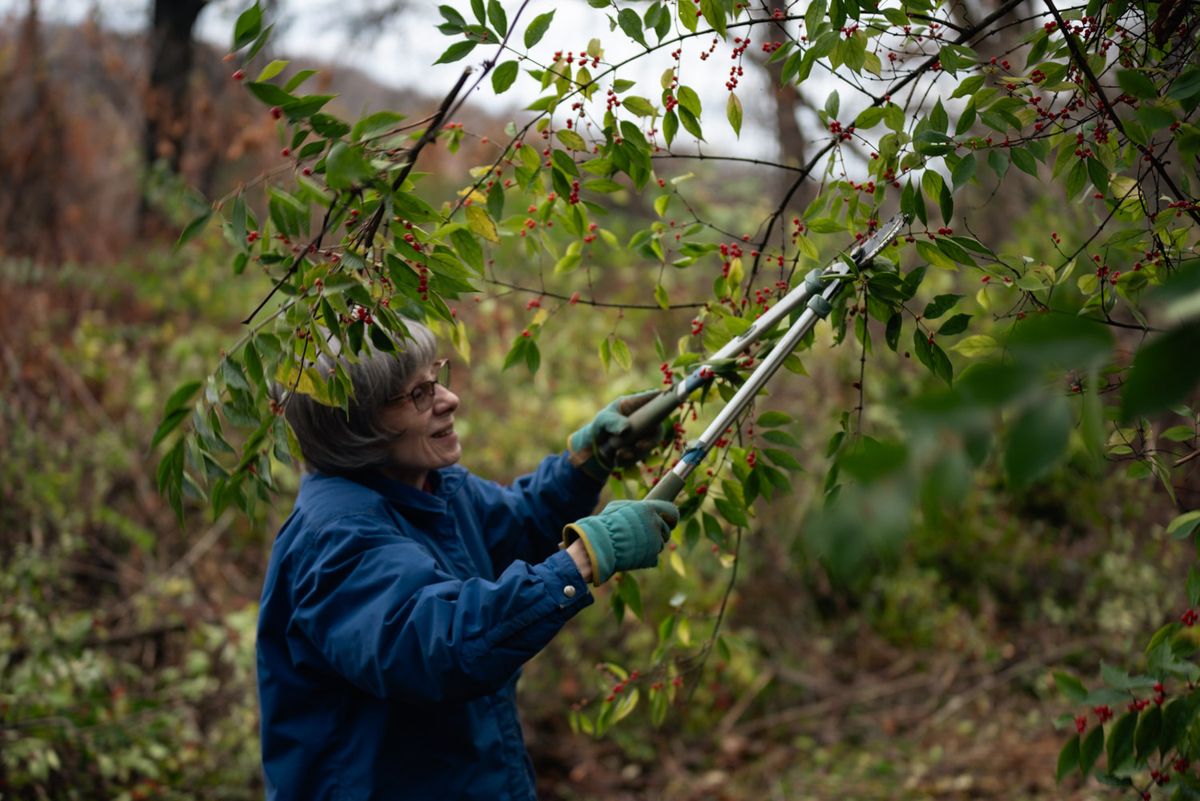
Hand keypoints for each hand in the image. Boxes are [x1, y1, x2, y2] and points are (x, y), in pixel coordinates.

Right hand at [561, 500, 678, 585]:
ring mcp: (655, 541)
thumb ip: (634, 508)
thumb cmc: (605, 524)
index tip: (670, 521)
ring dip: (651, 546)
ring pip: (660, 545)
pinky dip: (645, 557)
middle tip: (645, 536)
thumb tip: (642, 508)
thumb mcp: (617, 507)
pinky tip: (632, 555)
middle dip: (659, 533)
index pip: (671, 510)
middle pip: (666, 530)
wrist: (599, 544)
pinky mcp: (651, 557)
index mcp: (649, 508)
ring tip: (634, 546)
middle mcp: (655, 524)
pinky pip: (653, 557)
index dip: (672, 517)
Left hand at [568, 390, 663, 480]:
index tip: (667, 405)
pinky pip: (642, 455)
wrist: (595, 448)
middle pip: (659, 425)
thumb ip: (613, 422)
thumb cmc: (600, 427)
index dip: (664, 400)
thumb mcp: (603, 421)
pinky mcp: (643, 448)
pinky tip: (617, 459)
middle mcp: (645, 418)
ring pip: (651, 443)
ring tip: (619, 453)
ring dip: (636, 452)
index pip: (654, 398)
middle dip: (651, 439)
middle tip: (639, 446)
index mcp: (636, 405)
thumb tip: (626, 429)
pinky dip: (630, 459)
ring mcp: (646, 434)